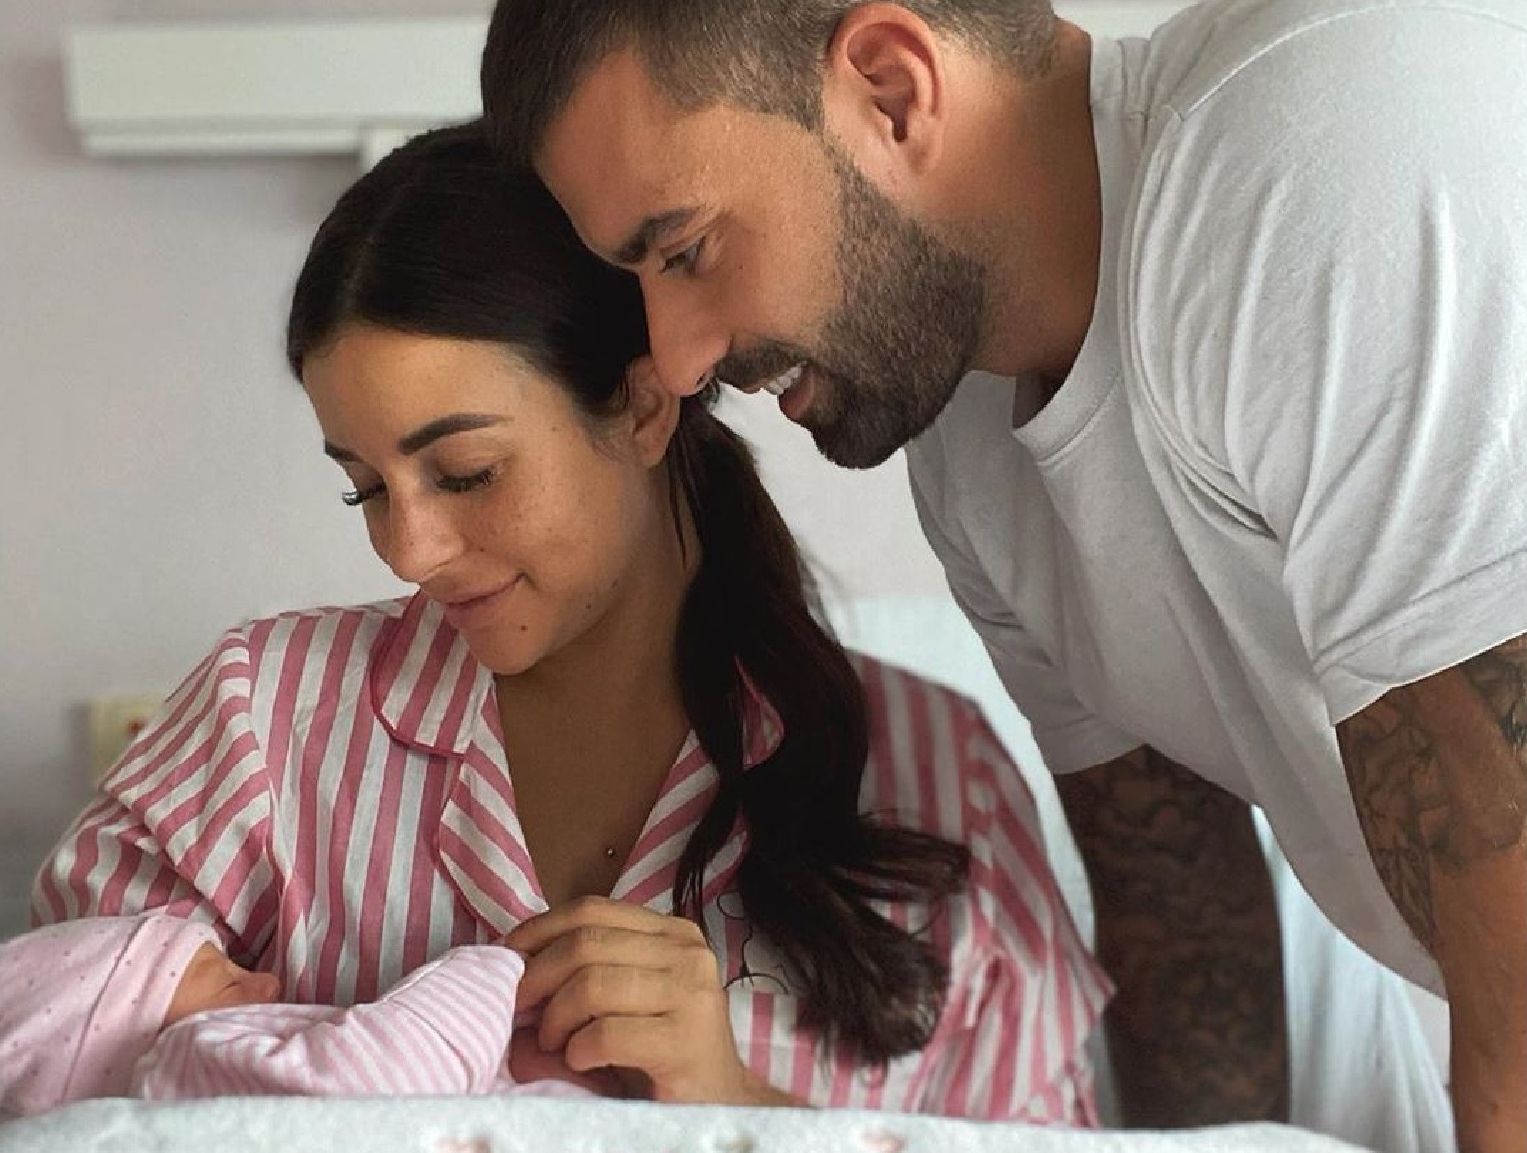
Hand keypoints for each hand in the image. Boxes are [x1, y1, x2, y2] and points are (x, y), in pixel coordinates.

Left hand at [504, 897, 790, 1105]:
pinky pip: (606, 1033)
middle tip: (520, 1014)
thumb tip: (509, 975)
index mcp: (671, 933)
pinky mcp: (685, 1040)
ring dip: (555, 1019)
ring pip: (591, 984)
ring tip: (554, 1044)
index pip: (591, 910)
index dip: (539, 930)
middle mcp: (687, 953)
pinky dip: (577, 1050)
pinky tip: (581, 1062)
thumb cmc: (659, 1053)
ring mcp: (691, 994)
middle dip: (537, 978)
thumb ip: (578, 978)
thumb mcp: (620, 1003)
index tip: (508, 959)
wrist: (719, 1105)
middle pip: (585, 943)